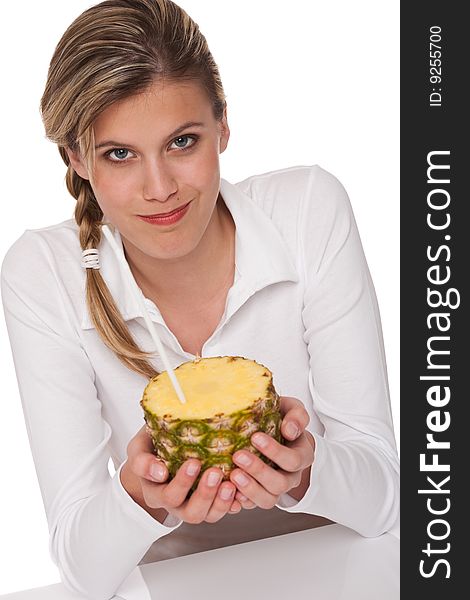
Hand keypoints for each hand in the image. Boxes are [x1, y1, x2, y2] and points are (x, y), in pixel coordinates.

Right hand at [122, 425, 241, 524]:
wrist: (160, 448)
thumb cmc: (150, 446)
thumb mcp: (138, 448)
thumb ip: (142, 460)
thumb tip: (159, 472)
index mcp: (156, 492)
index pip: (169, 495)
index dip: (182, 483)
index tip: (194, 463)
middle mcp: (176, 504)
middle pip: (191, 513)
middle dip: (205, 494)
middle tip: (216, 472)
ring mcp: (195, 504)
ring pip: (209, 515)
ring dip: (221, 502)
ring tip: (231, 483)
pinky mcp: (211, 502)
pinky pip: (224, 509)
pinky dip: (234, 503)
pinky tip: (241, 491)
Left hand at [231, 396, 314, 509]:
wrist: (276, 432)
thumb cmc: (283, 420)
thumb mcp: (293, 410)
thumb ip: (297, 415)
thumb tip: (289, 430)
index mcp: (302, 456)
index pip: (293, 460)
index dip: (275, 451)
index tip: (255, 436)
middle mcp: (291, 476)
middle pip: (280, 484)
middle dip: (258, 471)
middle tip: (238, 456)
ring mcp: (275, 489)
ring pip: (268, 500)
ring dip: (249, 489)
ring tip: (233, 475)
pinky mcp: (259, 495)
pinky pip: (252, 505)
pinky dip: (240, 500)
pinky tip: (228, 489)